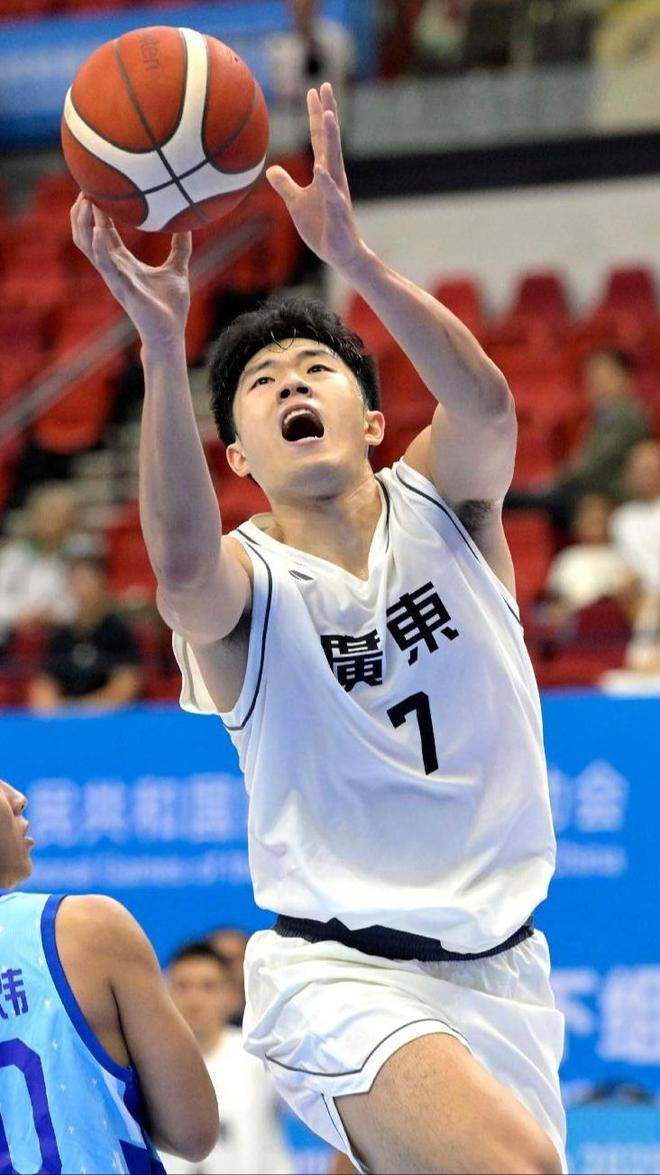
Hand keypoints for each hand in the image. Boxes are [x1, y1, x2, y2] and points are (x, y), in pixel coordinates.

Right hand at [70, 195, 191, 347]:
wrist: (171, 334)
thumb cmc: (171, 306)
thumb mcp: (177, 269)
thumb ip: (180, 246)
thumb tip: (188, 223)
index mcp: (123, 262)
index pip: (102, 231)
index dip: (96, 210)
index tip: (95, 188)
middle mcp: (113, 268)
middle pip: (86, 235)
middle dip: (81, 212)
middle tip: (84, 186)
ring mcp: (114, 278)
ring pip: (88, 246)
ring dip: (84, 223)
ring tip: (86, 201)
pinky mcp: (121, 288)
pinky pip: (105, 264)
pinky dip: (99, 246)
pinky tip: (99, 229)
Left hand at [266, 83, 363, 273]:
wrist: (341, 253)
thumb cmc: (321, 227)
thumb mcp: (296, 203)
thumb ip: (285, 184)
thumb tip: (270, 169)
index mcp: (324, 172)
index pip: (319, 139)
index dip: (316, 115)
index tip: (313, 90)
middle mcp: (333, 177)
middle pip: (329, 140)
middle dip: (327, 113)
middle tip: (326, 86)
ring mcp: (337, 193)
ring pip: (333, 160)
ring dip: (331, 138)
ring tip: (328, 115)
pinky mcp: (337, 212)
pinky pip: (331, 194)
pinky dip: (325, 181)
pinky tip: (320, 168)